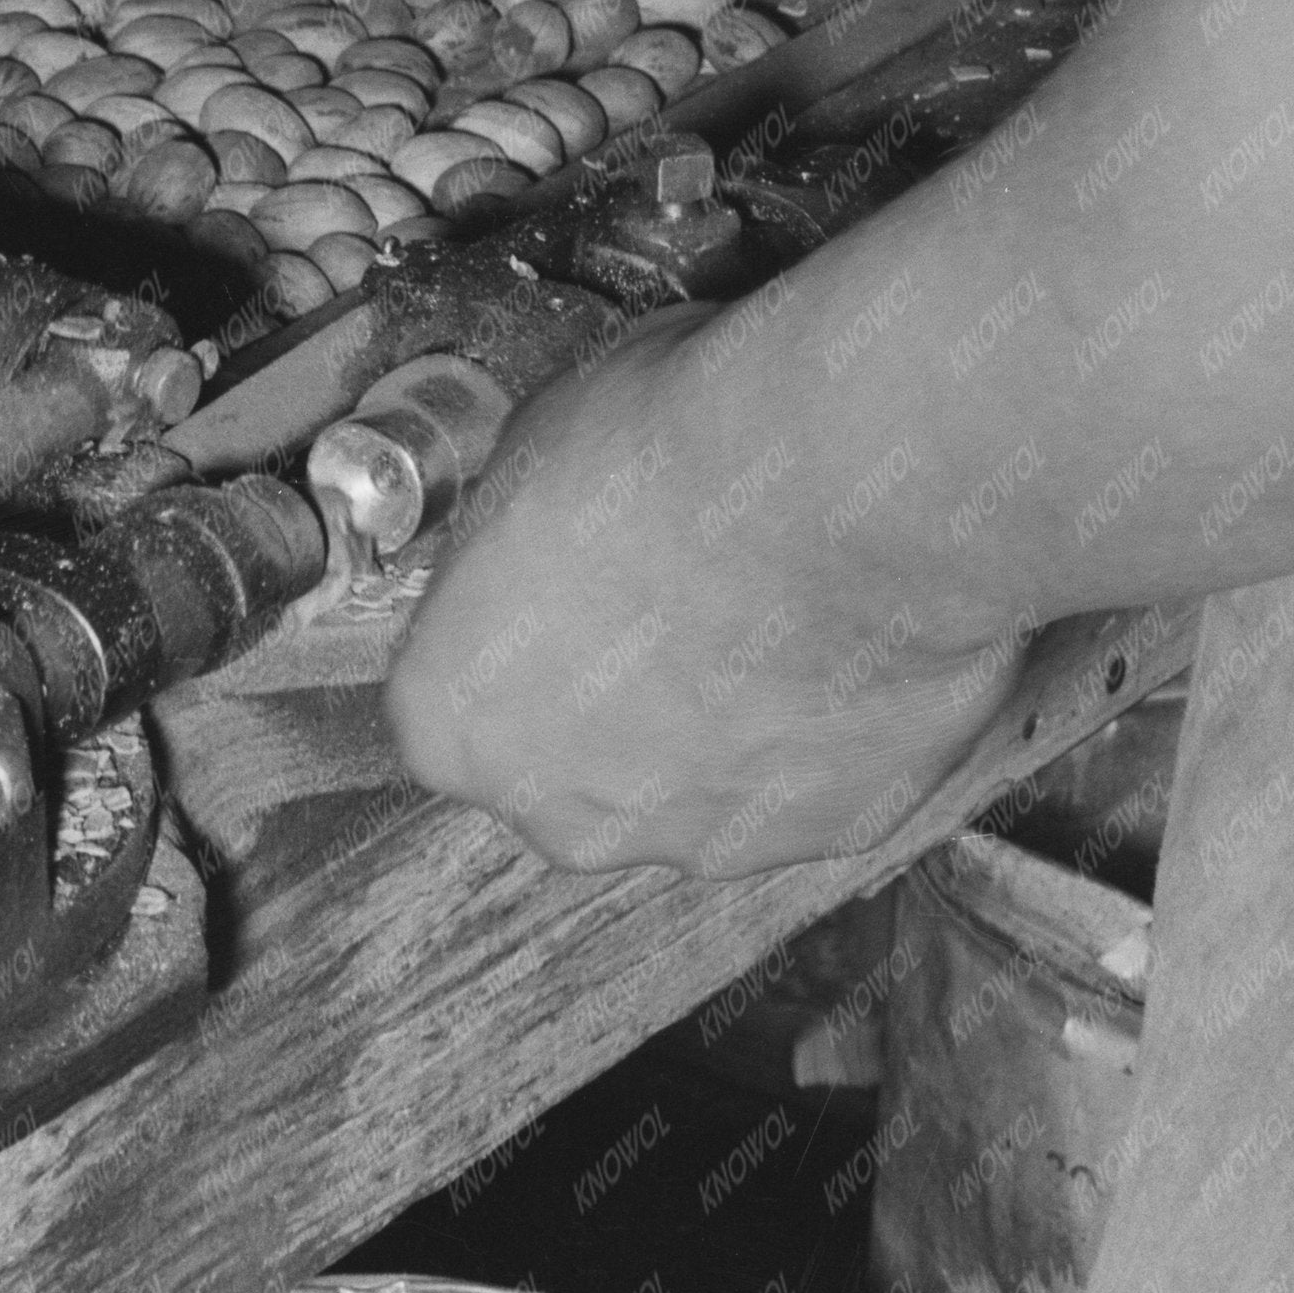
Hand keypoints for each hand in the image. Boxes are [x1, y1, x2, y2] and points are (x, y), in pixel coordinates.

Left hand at [386, 316, 1033, 885]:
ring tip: (768, 616)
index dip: (507, 632)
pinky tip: (842, 645)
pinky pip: (801, 785)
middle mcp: (559, 815)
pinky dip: (817, 732)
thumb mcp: (526, 454)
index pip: (450, 699)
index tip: (555, 582)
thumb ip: (513, 545)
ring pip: (688, 789)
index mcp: (453, 725)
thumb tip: (537, 537)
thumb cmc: (670, 453)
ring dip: (715, 721)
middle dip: (605, 701)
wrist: (841, 482)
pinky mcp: (821, 833)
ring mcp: (695, 839)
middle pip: (563, 768)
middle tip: (664, 602)